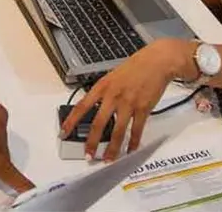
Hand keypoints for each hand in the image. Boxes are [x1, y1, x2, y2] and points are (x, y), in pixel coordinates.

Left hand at [59, 39, 193, 161]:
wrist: (157, 61)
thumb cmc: (136, 66)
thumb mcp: (112, 76)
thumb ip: (104, 92)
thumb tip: (96, 109)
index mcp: (102, 86)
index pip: (82, 106)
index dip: (71, 121)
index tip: (63, 133)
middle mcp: (113, 96)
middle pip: (99, 124)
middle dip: (92, 142)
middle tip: (88, 155)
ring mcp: (128, 103)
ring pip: (118, 131)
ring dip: (113, 149)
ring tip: (108, 159)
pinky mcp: (143, 108)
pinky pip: (137, 130)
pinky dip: (134, 142)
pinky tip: (131, 150)